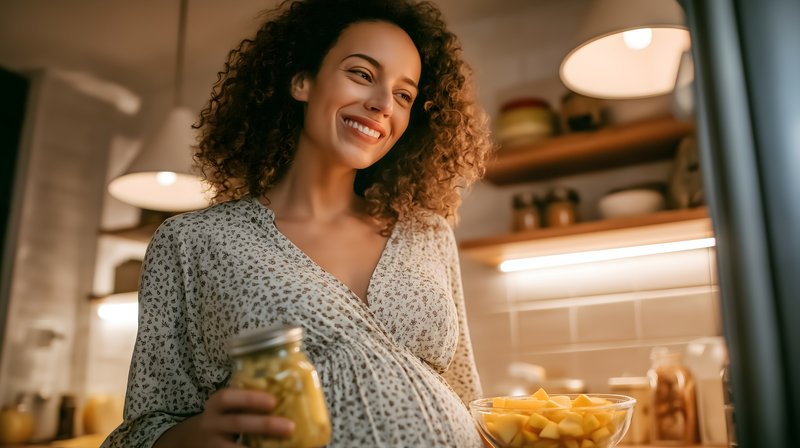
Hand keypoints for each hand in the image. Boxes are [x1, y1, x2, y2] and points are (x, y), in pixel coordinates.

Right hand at [154, 388, 294, 447]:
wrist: (195, 438)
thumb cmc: (224, 416)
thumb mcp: (228, 405)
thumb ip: (248, 400)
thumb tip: (288, 393)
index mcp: (215, 404)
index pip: (228, 398)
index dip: (250, 398)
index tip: (273, 401)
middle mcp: (211, 423)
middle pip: (237, 423)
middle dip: (265, 425)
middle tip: (290, 426)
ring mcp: (212, 443)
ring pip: (234, 447)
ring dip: (261, 447)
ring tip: (284, 446)